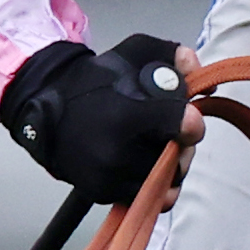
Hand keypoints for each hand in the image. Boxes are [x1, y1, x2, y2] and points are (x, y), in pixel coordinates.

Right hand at [1, 33, 201, 202]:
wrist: (49, 110)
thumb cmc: (94, 81)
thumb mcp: (136, 52)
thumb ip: (174, 56)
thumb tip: (201, 76)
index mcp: (130, 116)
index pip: (186, 128)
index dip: (191, 123)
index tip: (186, 119)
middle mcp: (119, 153)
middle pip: (180, 160)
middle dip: (180, 145)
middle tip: (166, 132)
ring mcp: (111, 179)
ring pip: (166, 183)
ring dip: (167, 166)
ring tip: (150, 145)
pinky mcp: (103, 194)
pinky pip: (144, 197)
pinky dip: (148, 182)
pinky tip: (138, 160)